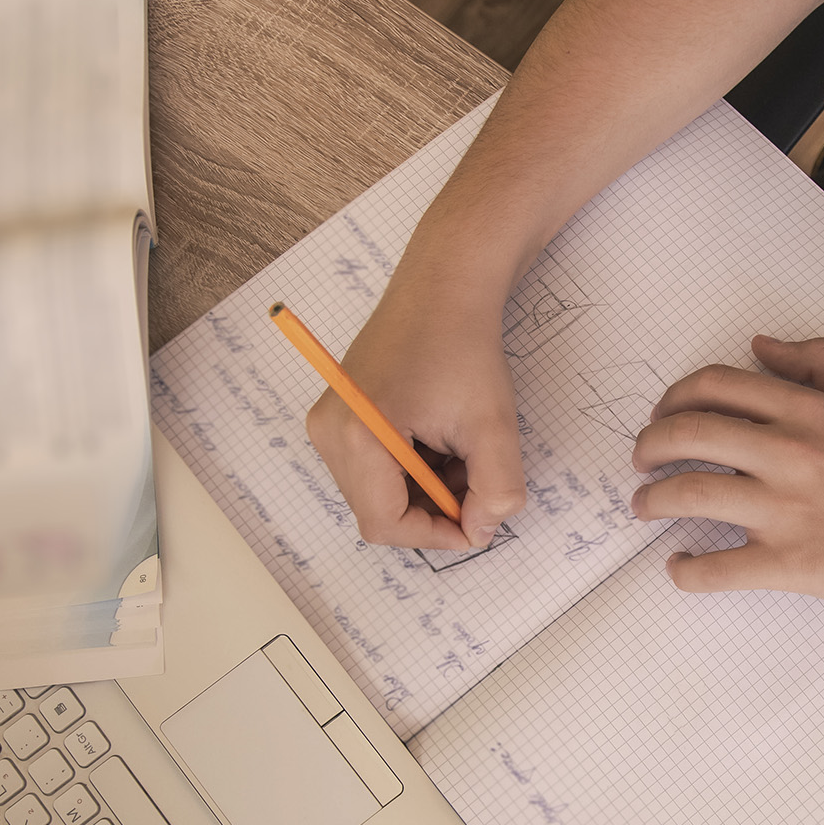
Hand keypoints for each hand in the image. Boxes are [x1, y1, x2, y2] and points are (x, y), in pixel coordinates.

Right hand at [305, 262, 525, 549]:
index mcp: (358, 435)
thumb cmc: (464, 346)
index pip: (384, 523)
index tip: (475, 525)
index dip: (434, 535)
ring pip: (376, 492)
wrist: (444, 289)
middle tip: (475, 483)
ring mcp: (328, 423)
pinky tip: (440, 440)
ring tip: (460, 453)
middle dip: (432, 509)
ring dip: (424, 490)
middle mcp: (329, 432)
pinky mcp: (337, 416)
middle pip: (376, 511)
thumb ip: (495, 492)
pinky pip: (370, 468)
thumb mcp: (494, 426)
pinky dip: (411, 470)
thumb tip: (479, 533)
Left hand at [630, 335, 823, 614]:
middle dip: (648, 446)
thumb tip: (762, 346)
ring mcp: (785, 511)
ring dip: (651, 501)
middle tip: (642, 460)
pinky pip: (715, 569)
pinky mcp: (788, 564)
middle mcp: (789, 454)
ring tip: (644, 507)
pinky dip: (685, 572)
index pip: (715, 387)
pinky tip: (677, 568)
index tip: (663, 415)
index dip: (674, 396)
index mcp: (808, 410)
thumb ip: (822, 361)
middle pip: (686, 435)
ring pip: (687, 496)